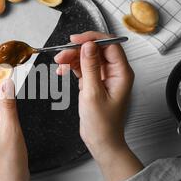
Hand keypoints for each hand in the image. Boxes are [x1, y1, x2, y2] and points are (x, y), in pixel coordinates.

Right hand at [55, 31, 142, 180]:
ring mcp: (104, 77)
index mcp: (122, 73)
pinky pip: (83, 68)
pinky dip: (72, 67)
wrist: (101, 141)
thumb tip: (88, 46)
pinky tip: (62, 71)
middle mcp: (115, 72)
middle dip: (78, 49)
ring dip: (72, 58)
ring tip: (59, 63)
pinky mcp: (95, 82)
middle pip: (97, 50)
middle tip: (61, 54)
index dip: (93, 39)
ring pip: (88, 58)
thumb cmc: (102, 124)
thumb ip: (90, 67)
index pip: (110, 45)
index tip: (75, 40)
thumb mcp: (93, 93)